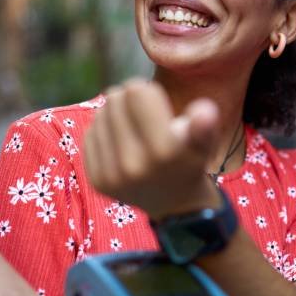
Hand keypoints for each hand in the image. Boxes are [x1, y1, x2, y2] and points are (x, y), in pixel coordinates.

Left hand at [84, 79, 221, 219]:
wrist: (175, 203)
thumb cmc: (189, 160)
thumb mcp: (205, 142)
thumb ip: (204, 125)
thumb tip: (204, 110)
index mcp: (164, 152)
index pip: (136, 92)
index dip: (149, 93)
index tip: (158, 106)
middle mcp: (133, 166)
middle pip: (115, 99)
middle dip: (131, 101)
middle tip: (145, 118)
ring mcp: (111, 176)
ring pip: (100, 114)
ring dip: (116, 116)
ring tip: (135, 132)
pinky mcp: (97, 181)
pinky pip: (90, 134)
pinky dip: (105, 134)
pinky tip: (122, 145)